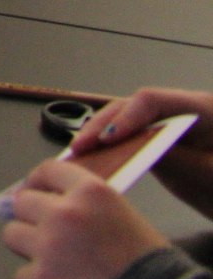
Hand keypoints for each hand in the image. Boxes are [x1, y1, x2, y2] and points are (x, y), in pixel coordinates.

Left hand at [0, 159, 169, 278]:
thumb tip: (47, 197)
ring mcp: (49, 245)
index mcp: (90, 191)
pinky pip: (21, 273)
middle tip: (47, 230)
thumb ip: (83, 200)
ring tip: (52, 257)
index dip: (38, 181)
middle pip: (22, 202)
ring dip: (28, 245)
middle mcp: (65, 212)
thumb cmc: (145, 259)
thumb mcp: (119, 211)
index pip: (47, 170)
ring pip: (11, 234)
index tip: (36, 189)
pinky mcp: (41, 277)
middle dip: (32, 216)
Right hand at [72, 89, 212, 219]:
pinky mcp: (166, 142)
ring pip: (129, 120)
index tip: (106, 139)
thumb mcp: (211, 177)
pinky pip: (134, 138)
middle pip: (134, 107)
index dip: (125, 117)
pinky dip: (113, 148)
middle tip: (80, 149)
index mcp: (204, 108)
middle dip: (104, 126)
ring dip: (102, 135)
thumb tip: (131, 147)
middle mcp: (184, 110)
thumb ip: (176, 159)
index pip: (153, 100)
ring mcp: (173, 124)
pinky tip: (95, 160)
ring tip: (78, 154)